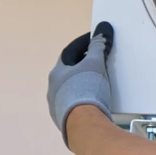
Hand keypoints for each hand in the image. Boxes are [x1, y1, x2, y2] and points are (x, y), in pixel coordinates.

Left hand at [47, 22, 113, 145]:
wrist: (84, 124)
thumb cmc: (87, 89)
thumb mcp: (96, 63)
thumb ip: (99, 47)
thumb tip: (102, 29)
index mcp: (57, 72)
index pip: (70, 52)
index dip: (83, 43)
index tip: (95, 39)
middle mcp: (53, 89)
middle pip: (68, 72)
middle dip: (82, 65)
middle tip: (97, 61)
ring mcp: (57, 107)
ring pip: (69, 90)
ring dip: (81, 84)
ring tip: (96, 83)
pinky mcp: (64, 122)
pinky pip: (74, 106)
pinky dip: (83, 100)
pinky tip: (92, 103)